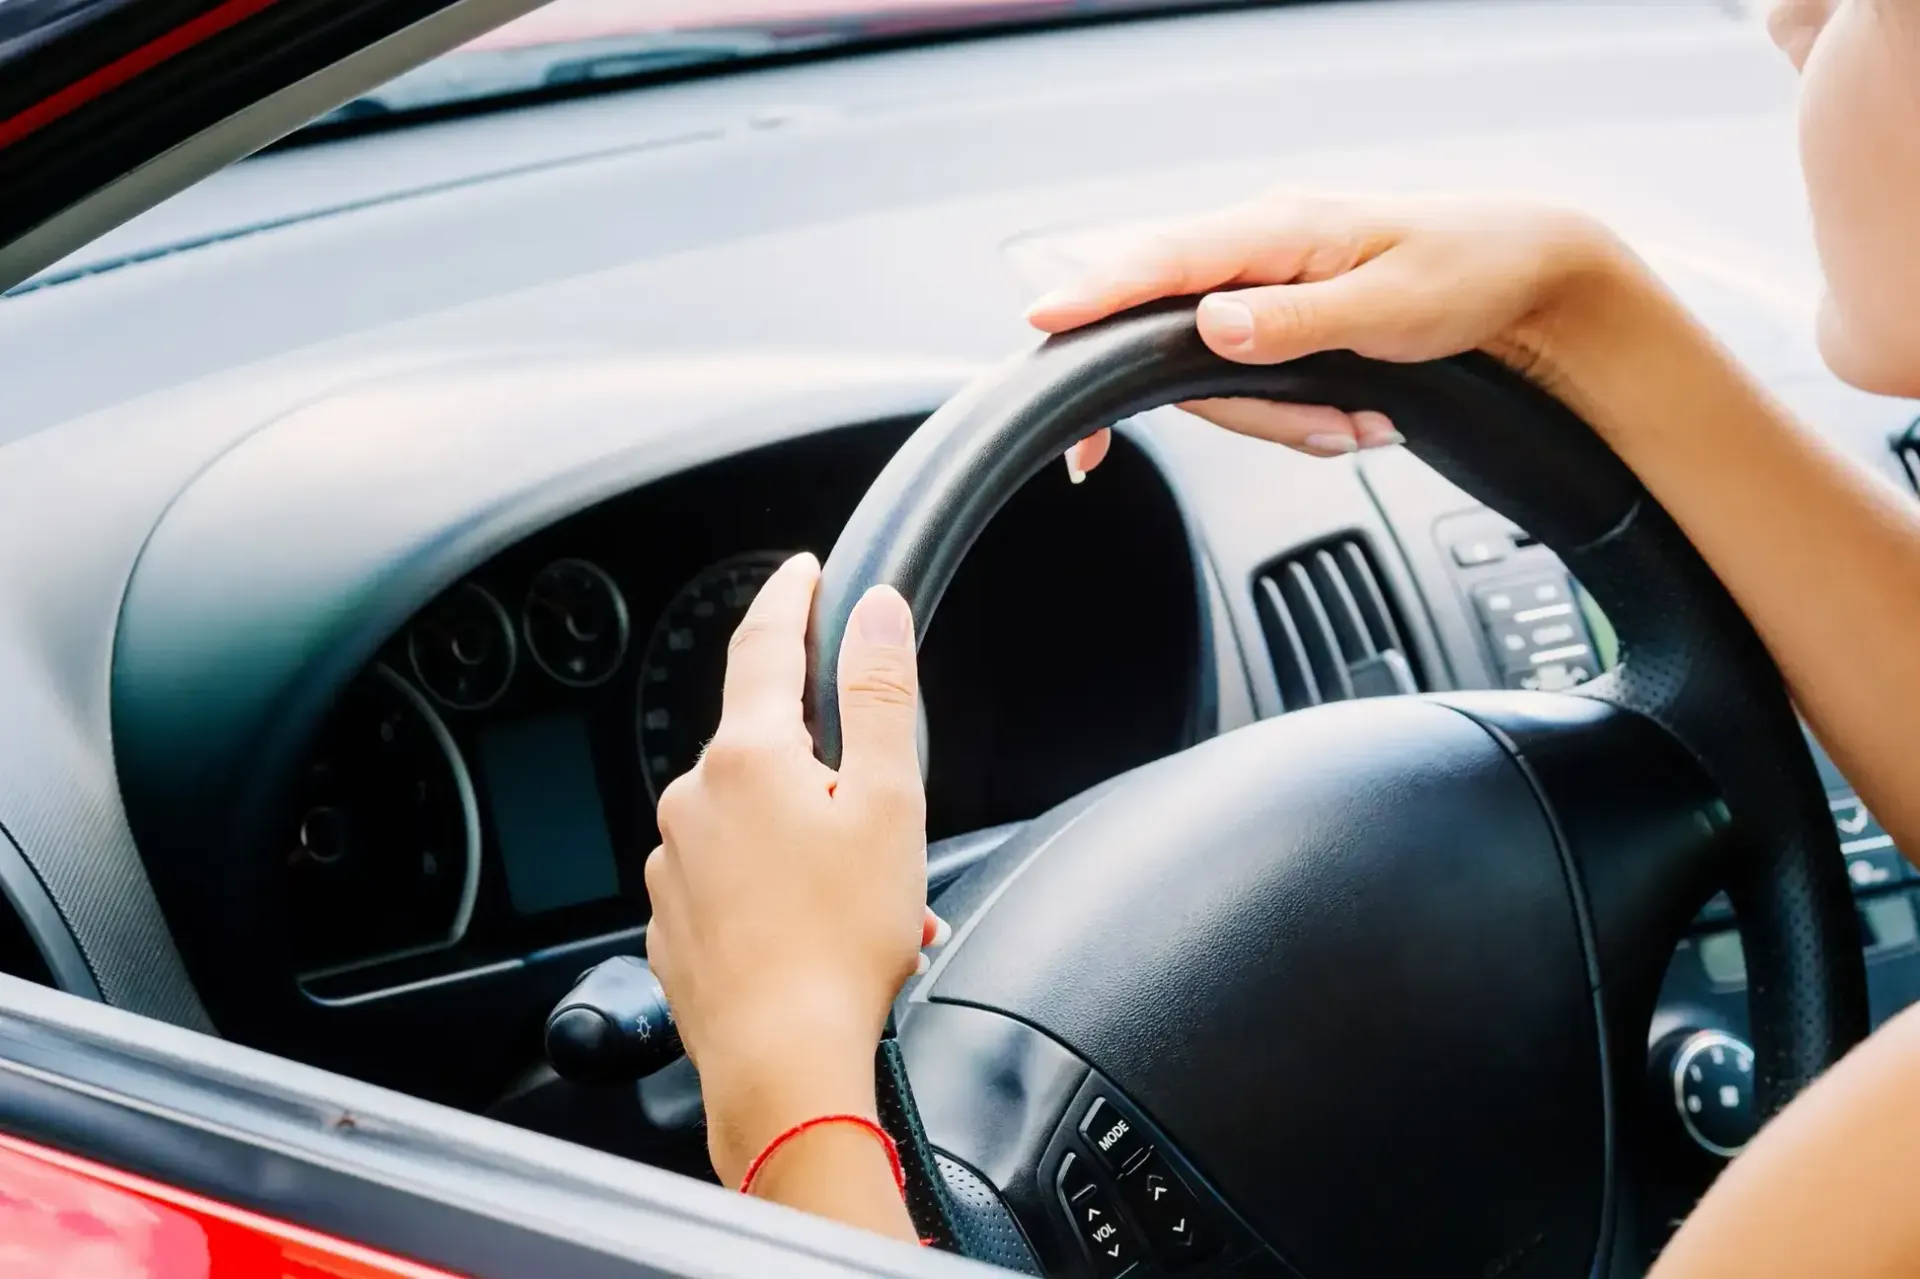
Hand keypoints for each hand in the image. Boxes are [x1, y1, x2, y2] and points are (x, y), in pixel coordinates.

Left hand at [643, 552, 931, 1191]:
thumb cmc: (839, 943)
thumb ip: (880, 695)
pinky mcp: (674, 922)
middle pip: (772, 750)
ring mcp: (676, 862)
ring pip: (756, 826)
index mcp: (748, 756)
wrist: (782, 1064)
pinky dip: (779, 896)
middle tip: (888, 833)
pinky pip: (732, 883)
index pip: (765, 646)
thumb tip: (875, 611)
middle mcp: (695, 798)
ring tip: (870, 911)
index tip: (802, 573)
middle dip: (830, 776)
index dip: (790, 599)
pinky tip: (824, 938)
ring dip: (811, 848)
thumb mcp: (889, 802)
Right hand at [1023, 191, 1629, 477]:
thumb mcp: (1393, 307)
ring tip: (1365, 423)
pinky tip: (1352, 416)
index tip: (1046, 322)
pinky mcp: (1277, 317)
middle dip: (1247, 410)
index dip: (1096, 293)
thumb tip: (1210, 327)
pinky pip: (1248, 379)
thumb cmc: (1471, 273)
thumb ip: (1295, 320)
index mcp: (1278, 227)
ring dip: (1286, 419)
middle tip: (1331, 433)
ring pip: (1216, 375)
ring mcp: (1264, 284)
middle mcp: (1258, 249)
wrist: (1527, 278)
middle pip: (1178, 343)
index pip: (1163, 259)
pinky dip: (1295, 414)